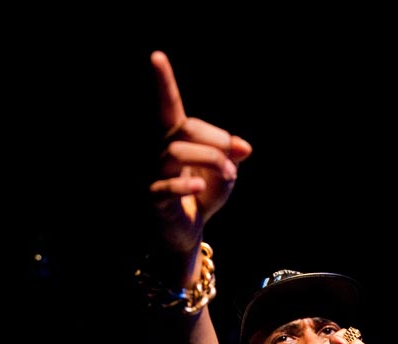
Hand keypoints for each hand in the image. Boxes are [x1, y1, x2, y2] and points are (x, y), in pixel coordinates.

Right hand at [149, 51, 252, 253]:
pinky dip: (186, 183)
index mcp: (177, 140)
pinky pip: (165, 186)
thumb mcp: (225, 174)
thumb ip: (232, 156)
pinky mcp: (153, 198)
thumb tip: (244, 148)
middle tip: (234, 158)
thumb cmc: (202, 197)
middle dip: (216, 139)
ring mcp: (154, 174)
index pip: (169, 107)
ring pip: (176, 152)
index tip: (157, 56)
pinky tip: (199, 186)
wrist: (186, 233)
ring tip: (229, 176)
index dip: (163, 82)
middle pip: (185, 128)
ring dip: (212, 160)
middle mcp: (161, 152)